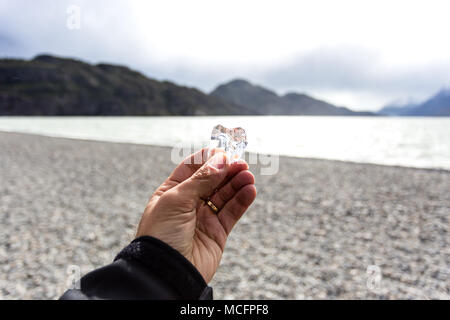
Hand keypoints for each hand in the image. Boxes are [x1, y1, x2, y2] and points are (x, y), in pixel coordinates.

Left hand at [136, 149, 256, 281]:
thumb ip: (201, 179)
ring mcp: (203, 217)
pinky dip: (242, 201)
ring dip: (237, 183)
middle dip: (227, 170)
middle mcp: (188, 203)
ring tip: (248, 175)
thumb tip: (220, 159)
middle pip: (212, 180)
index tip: (224, 152)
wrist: (166, 272)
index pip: (192, 168)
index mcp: (172, 191)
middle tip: (241, 163)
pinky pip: (232, 212)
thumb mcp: (177, 199)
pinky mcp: (217, 232)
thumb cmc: (162, 234)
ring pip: (225, 195)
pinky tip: (250, 190)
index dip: (209, 158)